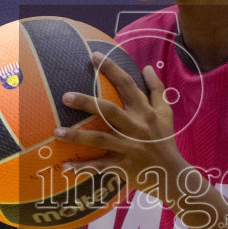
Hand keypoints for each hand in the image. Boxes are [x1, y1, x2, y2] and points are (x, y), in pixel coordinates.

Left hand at [59, 57, 185, 201]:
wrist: (171, 173)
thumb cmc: (165, 139)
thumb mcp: (166, 112)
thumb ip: (157, 89)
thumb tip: (147, 67)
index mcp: (145, 112)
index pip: (127, 85)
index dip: (111, 69)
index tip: (93, 55)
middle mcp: (136, 128)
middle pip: (109, 111)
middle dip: (87, 103)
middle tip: (65, 96)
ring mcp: (128, 148)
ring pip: (100, 140)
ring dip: (77, 136)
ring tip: (56, 132)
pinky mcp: (123, 166)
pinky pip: (100, 167)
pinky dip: (83, 167)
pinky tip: (65, 166)